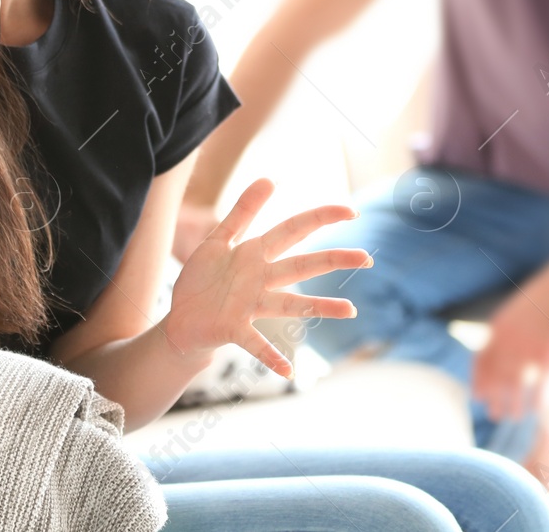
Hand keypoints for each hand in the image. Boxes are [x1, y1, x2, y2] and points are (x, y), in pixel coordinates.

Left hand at [162, 177, 372, 377]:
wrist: (181, 319)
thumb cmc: (203, 280)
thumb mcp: (219, 239)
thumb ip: (243, 211)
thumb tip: (269, 177)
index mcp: (256, 254)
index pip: (294, 230)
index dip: (321, 218)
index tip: (351, 211)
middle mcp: (261, 280)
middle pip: (302, 265)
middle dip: (333, 260)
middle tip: (367, 259)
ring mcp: (250, 306)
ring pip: (290, 304)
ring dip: (320, 307)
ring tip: (350, 310)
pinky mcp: (235, 329)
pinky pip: (256, 344)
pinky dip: (272, 357)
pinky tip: (289, 371)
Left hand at [471, 263, 548, 421]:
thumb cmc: (542, 300)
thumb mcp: (515, 311)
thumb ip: (503, 331)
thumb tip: (495, 350)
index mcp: (497, 327)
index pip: (480, 360)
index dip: (478, 381)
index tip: (477, 397)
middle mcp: (508, 339)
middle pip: (495, 376)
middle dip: (493, 398)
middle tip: (493, 415)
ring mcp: (528, 347)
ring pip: (515, 383)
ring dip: (513, 404)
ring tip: (513, 417)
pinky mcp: (548, 353)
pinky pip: (539, 382)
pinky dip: (536, 399)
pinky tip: (536, 410)